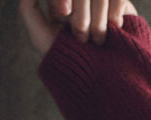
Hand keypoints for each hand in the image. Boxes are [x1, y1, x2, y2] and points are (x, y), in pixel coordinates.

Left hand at [18, 0, 137, 56]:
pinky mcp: (121, 3)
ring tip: (97, 41)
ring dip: (97, 21)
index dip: (61, 0)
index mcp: (63, 0)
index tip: (63, 15)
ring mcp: (102, 0)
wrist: (101, 80)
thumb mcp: (42, 37)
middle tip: (81, 38)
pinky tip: (113, 30)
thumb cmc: (67, 61)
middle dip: (80, 18)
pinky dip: (114, 14)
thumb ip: (29, 10)